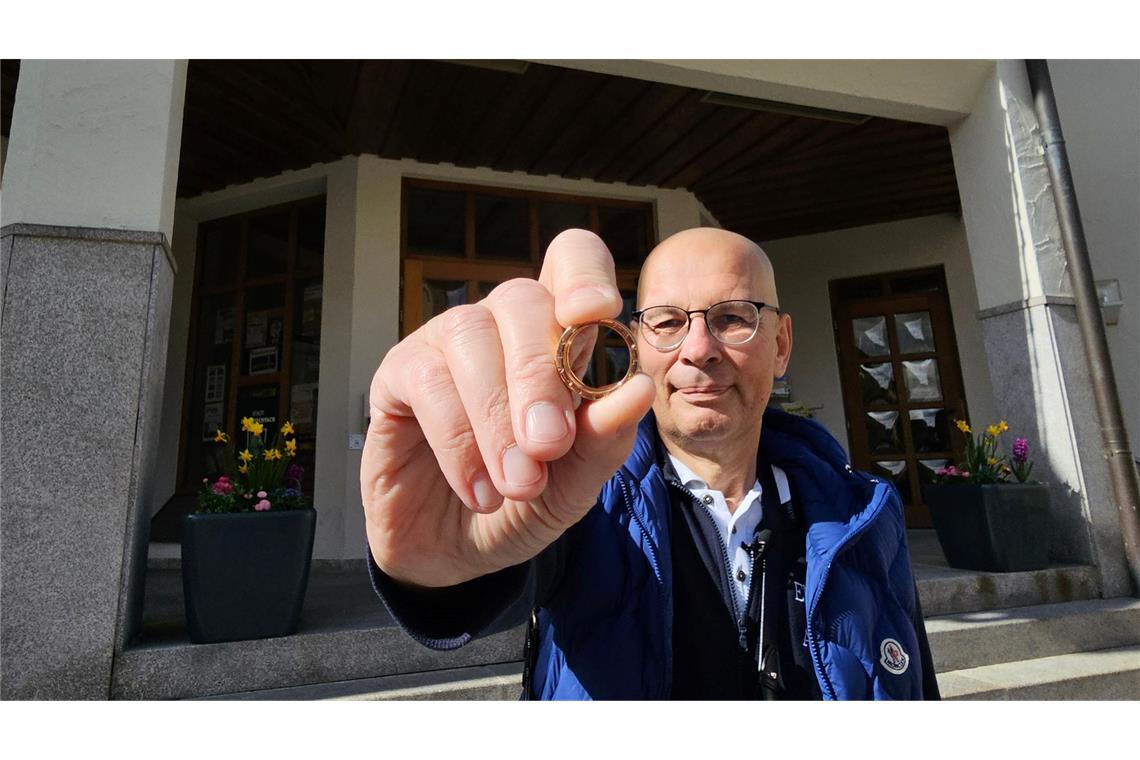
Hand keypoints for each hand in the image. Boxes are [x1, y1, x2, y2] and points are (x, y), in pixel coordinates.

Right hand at [361, 229, 655, 587]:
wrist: (456, 556)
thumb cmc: (522, 503)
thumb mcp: (574, 484)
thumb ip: (604, 439)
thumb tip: (637, 389)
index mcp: (556, 334)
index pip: (571, 260)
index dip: (583, 273)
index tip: (595, 314)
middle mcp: (499, 325)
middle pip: (521, 299)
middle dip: (540, 376)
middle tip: (548, 447)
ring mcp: (444, 344)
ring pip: (469, 335)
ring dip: (497, 415)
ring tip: (517, 484)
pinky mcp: (397, 375)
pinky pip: (426, 380)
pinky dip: (459, 440)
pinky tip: (480, 490)